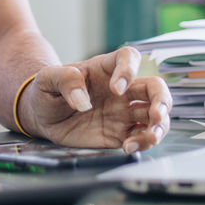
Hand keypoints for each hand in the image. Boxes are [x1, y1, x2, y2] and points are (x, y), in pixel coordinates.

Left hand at [21, 46, 171, 153]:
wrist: (42, 116)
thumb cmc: (47, 90)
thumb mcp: (48, 79)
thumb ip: (64, 81)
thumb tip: (82, 101)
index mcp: (105, 69)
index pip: (128, 58)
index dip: (128, 70)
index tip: (116, 88)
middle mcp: (121, 90)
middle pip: (155, 87)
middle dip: (162, 101)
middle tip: (155, 115)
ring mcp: (123, 112)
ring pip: (154, 115)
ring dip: (159, 126)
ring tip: (150, 137)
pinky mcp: (119, 134)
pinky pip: (140, 138)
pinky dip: (142, 143)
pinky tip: (129, 147)